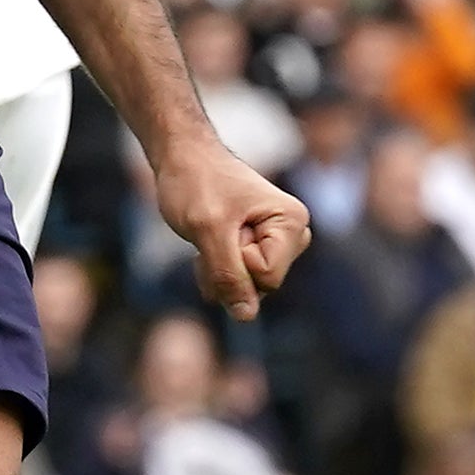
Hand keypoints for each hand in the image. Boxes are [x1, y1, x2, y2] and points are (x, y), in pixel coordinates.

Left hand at [152, 135, 311, 321]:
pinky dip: (215, 270)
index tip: (225, 226)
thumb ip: (228, 274)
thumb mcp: (208, 230)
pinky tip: (206, 246)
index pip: (267, 277)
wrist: (181, 158)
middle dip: (227, 268)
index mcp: (293, 222)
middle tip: (214, 230)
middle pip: (262, 286)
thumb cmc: (196, 183)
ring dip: (218, 270)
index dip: (236, 260)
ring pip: (249, 288)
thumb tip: (246, 316)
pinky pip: (239, 282)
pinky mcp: (258, 248)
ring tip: (208, 235)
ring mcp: (276, 243)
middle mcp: (293, 234)